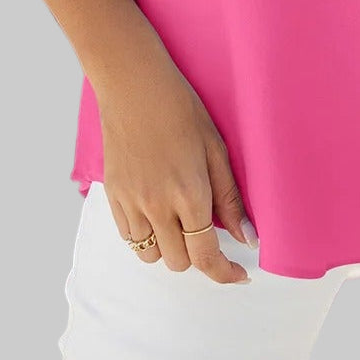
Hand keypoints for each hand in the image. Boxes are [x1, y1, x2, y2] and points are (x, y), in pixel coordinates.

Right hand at [97, 47, 257, 284]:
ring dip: (170, 249)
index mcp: (189, 195)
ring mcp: (130, 203)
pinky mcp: (112, 196)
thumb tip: (246, 238)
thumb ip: (229, 198)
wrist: (133, 85)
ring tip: (180, 223)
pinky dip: (146, 237)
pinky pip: (129, 238)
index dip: (225, 273)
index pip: (206, 256)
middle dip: (199, 256)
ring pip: (151, 257)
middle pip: (179, 262)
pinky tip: (157, 214)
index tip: (238, 275)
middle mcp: (157, 206)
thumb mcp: (216, 149)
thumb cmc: (180, 108)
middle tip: (209, 234)